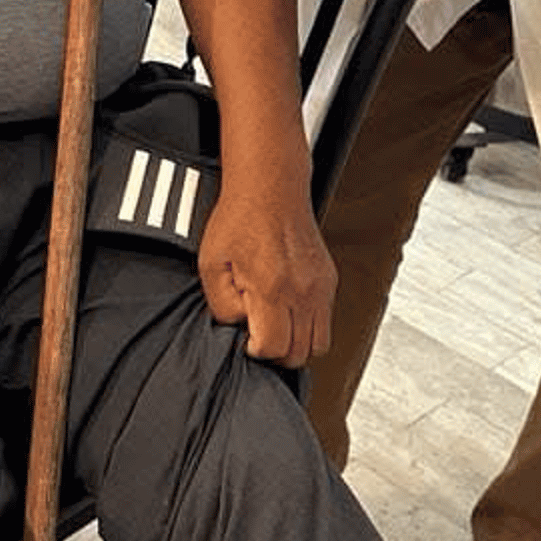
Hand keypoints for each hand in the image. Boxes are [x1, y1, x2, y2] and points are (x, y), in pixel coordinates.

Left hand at [198, 185, 335, 366]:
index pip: (274, 348)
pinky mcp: (329, 280)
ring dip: (297, 344)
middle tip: (259, 335)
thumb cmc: (240, 218)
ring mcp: (321, 286)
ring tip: (276, 327)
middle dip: (276, 353)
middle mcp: (304, 290)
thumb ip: (222, 306)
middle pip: (300, 354)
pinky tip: (288, 309)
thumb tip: (240, 329)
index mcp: (273, 288)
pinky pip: (325, 320)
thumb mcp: (212, 265)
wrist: (270, 186)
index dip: (255, 350)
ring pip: (319, 344)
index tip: (246, 338)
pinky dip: (308, 325)